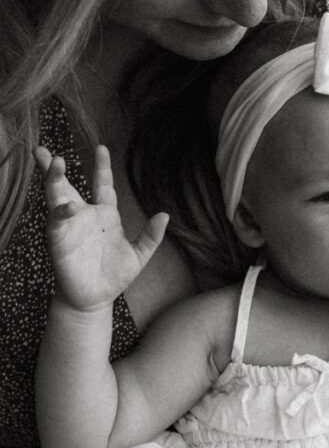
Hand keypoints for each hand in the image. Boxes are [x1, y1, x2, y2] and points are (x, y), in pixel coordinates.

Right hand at [34, 145, 167, 311]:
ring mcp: (70, 227)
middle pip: (67, 185)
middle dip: (55, 168)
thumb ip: (152, 235)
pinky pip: (57, 223)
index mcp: (105, 215)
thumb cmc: (115, 275)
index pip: (102, 184)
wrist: (96, 299)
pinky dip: (60, 213)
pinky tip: (67, 206)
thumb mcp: (140, 254)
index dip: (102, 166)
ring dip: (54, 180)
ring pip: (58, 198)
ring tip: (53, 161)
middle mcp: (84, 216)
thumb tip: (165, 214)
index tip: (102, 148)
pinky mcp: (60, 242)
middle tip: (45, 150)